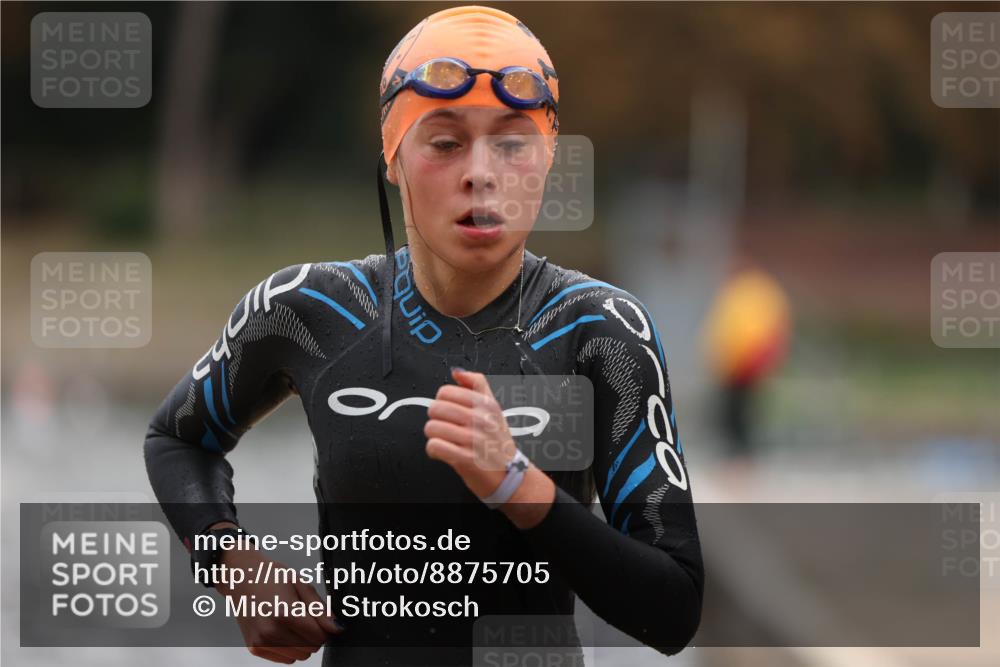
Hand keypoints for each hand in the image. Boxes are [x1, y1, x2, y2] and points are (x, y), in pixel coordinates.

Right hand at [209, 528, 343, 663]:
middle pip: (310, 649)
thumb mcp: (300, 583)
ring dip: (301, 643)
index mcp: (285, 613)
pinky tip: (282, 630)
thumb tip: (337, 628)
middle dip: (313, 636)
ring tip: (291, 622)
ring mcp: (261, 642)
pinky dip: (288, 648)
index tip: (319, 618)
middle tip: (303, 617)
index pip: (319, 637)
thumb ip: (320, 609)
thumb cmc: (269, 576)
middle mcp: (270, 632)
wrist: (240, 577)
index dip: (325, 628)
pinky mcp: (254, 648)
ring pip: (298, 656)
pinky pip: (284, 659)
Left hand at [425, 368, 555, 527]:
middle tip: (446, 427)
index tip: (448, 411)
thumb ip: (476, 385)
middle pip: (436, 408)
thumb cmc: (497, 442)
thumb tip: (457, 372)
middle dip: (436, 419)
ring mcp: (474, 440)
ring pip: (432, 427)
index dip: (441, 401)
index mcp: (487, 404)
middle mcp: (482, 420)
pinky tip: (443, 451)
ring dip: (434, 436)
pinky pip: (434, 446)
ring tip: (446, 440)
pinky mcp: (466, 459)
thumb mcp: (493, 408)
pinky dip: (434, 450)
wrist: (509, 474)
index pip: (446, 391)